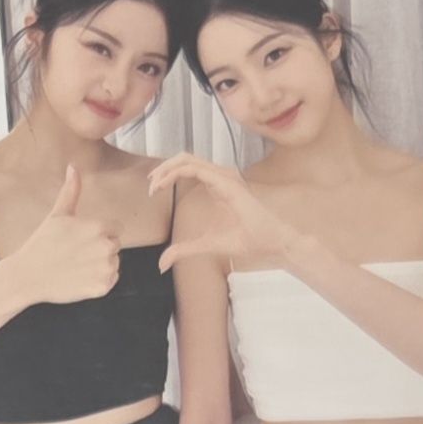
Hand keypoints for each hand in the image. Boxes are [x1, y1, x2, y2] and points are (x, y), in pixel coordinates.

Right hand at [13, 164, 119, 303]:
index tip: (83, 239)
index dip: (100, 232)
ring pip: (113, 263)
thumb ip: (71, 191)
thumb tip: (73, 167)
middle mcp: (107, 247)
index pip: (115, 228)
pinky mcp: (103, 288)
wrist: (29, 275)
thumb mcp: (57, 214)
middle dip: (100, 248)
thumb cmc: (43, 243)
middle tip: (77, 252)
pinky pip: (110, 281)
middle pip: (115, 245)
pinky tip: (80, 277)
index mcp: (98, 227)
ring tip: (77, 265)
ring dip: (100, 265)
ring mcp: (106, 269)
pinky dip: (98, 281)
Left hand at [149, 154, 297, 271]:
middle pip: (185, 158)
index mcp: (217, 185)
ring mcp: (225, 177)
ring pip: (188, 159)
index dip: (167, 174)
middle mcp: (221, 176)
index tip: (153, 189)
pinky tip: (165, 184)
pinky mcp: (228, 183)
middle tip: (150, 185)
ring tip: (155, 184)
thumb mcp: (205, 244)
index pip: (188, 168)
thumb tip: (161, 264)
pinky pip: (197, 169)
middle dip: (163, 168)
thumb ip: (183, 250)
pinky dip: (176, 173)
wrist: (271, 245)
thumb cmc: (247, 241)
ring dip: (167, 169)